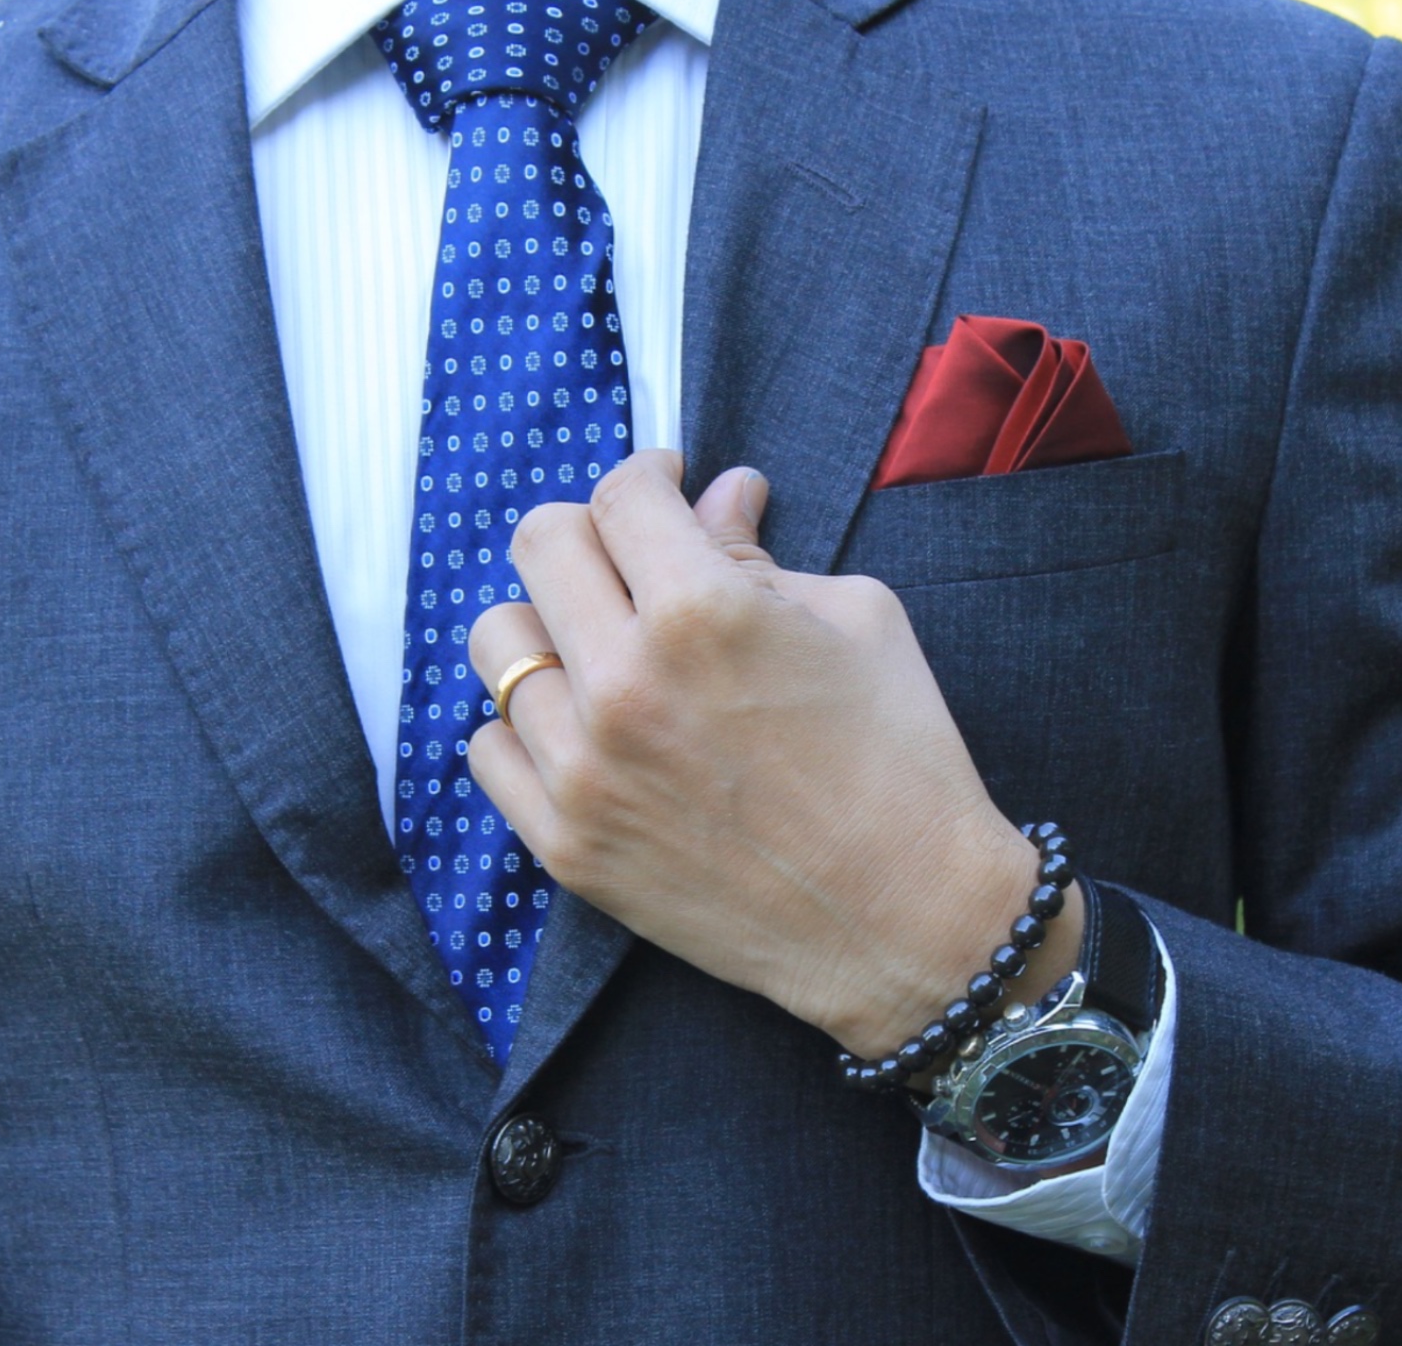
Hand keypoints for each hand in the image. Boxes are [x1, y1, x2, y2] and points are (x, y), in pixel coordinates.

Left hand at [466, 449, 1082, 1058]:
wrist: (911, 923)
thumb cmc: (903, 763)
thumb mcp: (856, 622)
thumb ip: (758, 554)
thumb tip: (717, 495)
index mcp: (702, 610)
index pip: (620, 494)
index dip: (649, 477)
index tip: (666, 490)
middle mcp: (623, 683)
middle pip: (539, 547)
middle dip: (591, 535)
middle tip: (633, 560)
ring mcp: (582, 770)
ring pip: (499, 646)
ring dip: (551, 631)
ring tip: (607, 652)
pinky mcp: (565, 846)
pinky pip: (489, 750)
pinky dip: (529, 729)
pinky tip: (588, 732)